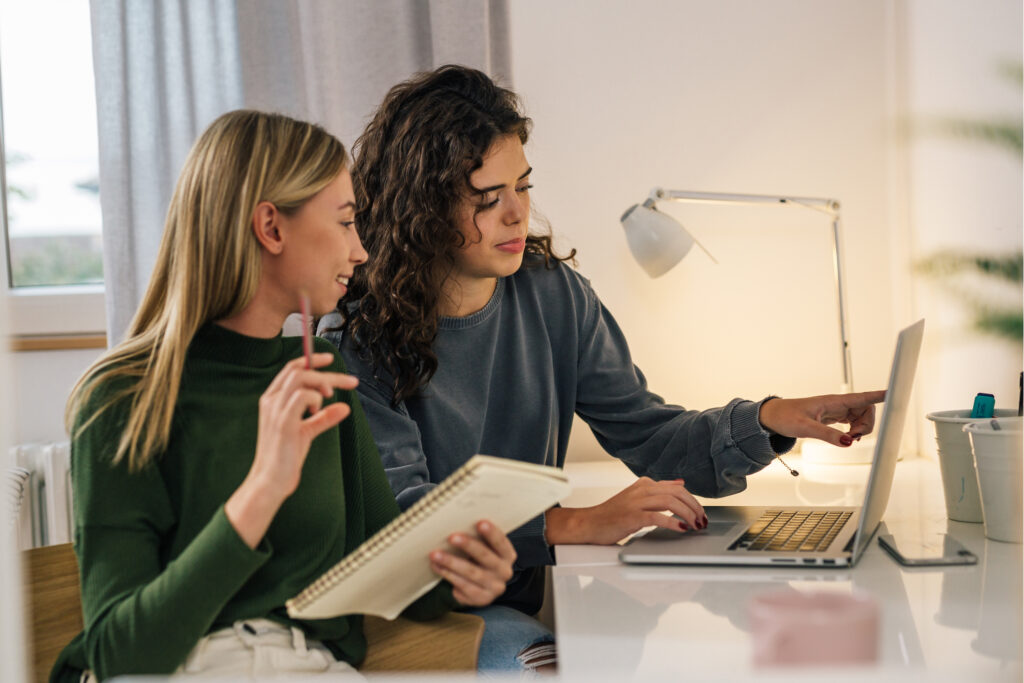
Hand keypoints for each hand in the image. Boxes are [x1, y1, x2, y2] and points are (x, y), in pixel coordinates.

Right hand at [248, 352, 359, 498]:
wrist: (270, 481)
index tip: (330, 359)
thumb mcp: (306, 432)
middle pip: (300, 371)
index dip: (311, 360)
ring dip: (323, 382)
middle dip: (327, 372)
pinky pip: (302, 396)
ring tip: (330, 396)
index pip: (292, 369)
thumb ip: (323, 418)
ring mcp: (275, 409)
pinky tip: (318, 410)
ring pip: (301, 378)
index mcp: (273, 399)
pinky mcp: (284, 421)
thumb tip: (344, 408)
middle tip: (349, 382)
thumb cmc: (285, 458)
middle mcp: (271, 400)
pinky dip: (316, 398)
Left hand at [429, 520, 516, 606]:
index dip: (492, 533)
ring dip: (451, 563)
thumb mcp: (486, 548)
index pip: (501, 542)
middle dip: (468, 546)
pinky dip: (448, 575)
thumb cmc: (481, 559)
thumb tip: (458, 522)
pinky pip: (463, 587)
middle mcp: (504, 572)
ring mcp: (494, 587)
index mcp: (508, 555)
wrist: (484, 585)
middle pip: (485, 557)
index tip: (480, 523)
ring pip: (472, 573)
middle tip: (452, 537)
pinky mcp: (482, 599)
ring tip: (436, 554)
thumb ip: (479, 538)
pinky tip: (437, 567)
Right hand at [545, 477, 705, 544]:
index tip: (701, 513)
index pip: (677, 487)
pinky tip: (681, 528)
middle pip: (677, 493)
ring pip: (670, 502)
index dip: (693, 500)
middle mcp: (641, 490)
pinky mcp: (632, 517)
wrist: (589, 523)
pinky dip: (673, 522)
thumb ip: (659, 490)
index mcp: (644, 484)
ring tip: (695, 525)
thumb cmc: (612, 514)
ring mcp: (636, 502)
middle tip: (702, 520)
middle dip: (694, 507)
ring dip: (688, 514)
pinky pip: (658, 517)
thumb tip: (680, 482)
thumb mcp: (637, 497)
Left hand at [758, 390, 885, 446]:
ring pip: (861, 417)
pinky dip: (854, 431)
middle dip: (867, 425)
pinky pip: (853, 421)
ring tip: (848, 439)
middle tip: (853, 438)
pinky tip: (847, 437)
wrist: (773, 417)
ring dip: (861, 430)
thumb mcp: (805, 428)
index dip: (880, 395)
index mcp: (833, 401)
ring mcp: (836, 410)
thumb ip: (827, 435)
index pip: (862, 397)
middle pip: (867, 410)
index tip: (896, 393)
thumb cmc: (786, 417)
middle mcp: (837, 404)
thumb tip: (848, 443)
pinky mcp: (833, 417)